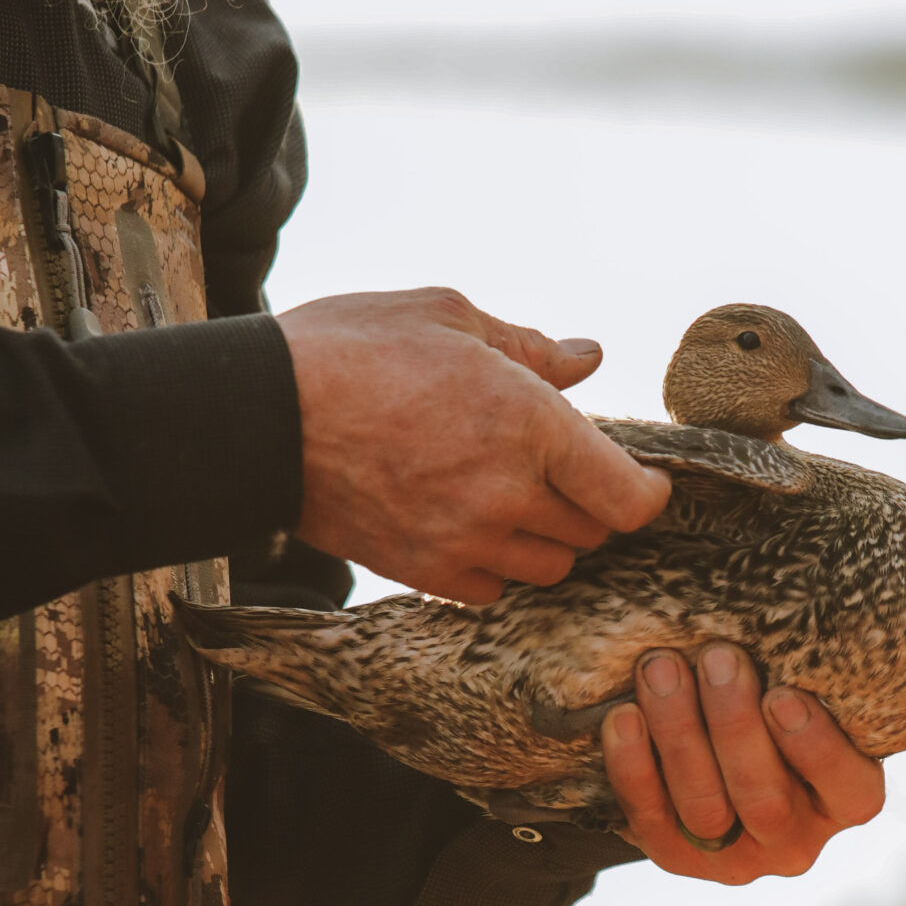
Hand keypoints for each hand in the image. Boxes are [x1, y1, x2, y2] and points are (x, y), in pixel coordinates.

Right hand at [276, 288, 669, 602]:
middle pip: (592, 533)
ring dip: (545, 536)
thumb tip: (589, 359)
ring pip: (547, 567)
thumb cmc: (351, 349)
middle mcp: (506, 494)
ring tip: (512, 494)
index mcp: (529, 424)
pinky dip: (496, 564)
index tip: (643, 478)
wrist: (257, 417)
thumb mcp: (447, 316)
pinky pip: (492, 589)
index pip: (629, 498)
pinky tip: (471, 522)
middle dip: (588, 502)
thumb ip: (530, 348)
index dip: (648, 493)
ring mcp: (464, 541)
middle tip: (557, 467)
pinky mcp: (423, 571)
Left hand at [601, 644, 885, 881]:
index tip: (783, 694)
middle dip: (733, 724)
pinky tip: (623, 717)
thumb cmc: (774, 697)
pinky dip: (633, 766)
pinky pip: (650, 820)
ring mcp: (735, 858)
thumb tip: (796, 586)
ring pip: (705, 808)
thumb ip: (807, 666)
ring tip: (661, 668)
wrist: (711, 750)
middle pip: (764, 797)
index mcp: (848, 800)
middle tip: (717, 656)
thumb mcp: (806, 686)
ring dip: (679, 733)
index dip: (815, 747)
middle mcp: (797, 841)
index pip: (850, 788)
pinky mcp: (675, 858)